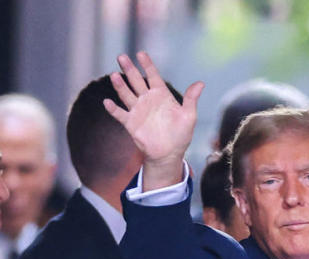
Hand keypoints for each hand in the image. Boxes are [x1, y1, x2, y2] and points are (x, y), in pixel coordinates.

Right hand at [105, 52, 204, 188]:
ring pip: (127, 94)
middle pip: (136, 81)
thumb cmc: (181, 135)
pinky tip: (107, 102)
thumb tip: (201, 83)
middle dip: (129, 69)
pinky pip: (120, 114)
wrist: (169, 154)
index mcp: (161, 95)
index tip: (141, 54)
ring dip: (120, 86)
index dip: (147, 65)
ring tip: (114, 76)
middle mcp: (147, 99)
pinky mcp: (131, 123)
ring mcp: (138, 110)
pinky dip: (114, 109)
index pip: (152, 76)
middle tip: (122, 57)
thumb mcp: (189, 116)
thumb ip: (191, 99)